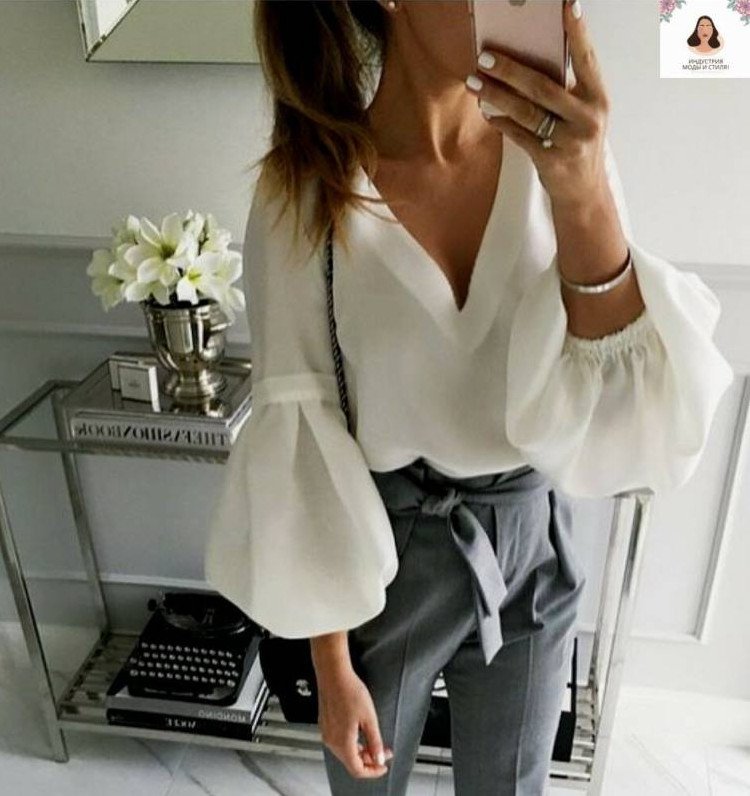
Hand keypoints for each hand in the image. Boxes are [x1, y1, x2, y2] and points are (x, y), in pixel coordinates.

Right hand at [317, 665, 393, 778]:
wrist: (334, 674)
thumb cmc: (350, 690)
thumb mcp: (369, 718)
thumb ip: (375, 741)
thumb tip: (379, 758)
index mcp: (342, 742)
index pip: (358, 769)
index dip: (373, 771)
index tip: (383, 766)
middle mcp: (331, 741)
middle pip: (351, 762)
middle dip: (369, 760)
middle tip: (383, 751)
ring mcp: (326, 733)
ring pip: (345, 753)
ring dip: (361, 752)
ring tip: (374, 742)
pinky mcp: (325, 725)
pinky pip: (339, 742)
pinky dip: (352, 743)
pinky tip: (360, 733)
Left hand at [465, 0, 610, 210]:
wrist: (583, 192)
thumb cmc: (577, 142)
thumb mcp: (581, 113)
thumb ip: (565, 88)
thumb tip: (526, 56)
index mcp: (598, 98)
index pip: (586, 58)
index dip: (577, 31)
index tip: (566, 4)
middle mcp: (588, 117)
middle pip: (543, 87)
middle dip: (510, 69)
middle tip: (485, 56)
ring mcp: (570, 141)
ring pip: (526, 112)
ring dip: (496, 95)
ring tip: (473, 82)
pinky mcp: (551, 160)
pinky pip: (519, 136)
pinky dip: (501, 123)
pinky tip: (486, 112)